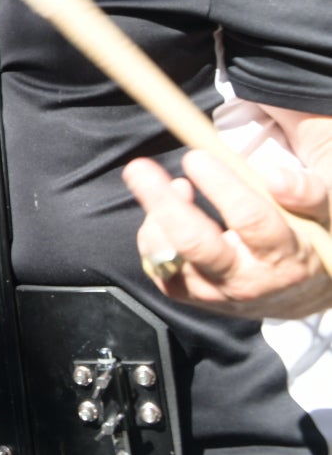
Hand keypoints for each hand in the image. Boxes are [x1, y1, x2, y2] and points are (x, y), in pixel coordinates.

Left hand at [124, 151, 331, 318]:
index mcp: (284, 258)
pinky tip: (167, 212)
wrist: (301, 292)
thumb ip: (307, 194)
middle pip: (193, 243)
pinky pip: (158, 267)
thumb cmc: (308, 239)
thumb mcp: (324, 215)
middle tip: (140, 168)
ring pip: (168, 258)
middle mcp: (246, 281)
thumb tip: (277, 178)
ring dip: (156, 216)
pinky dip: (153, 235)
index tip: (196, 157)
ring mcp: (215, 292)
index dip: (218, 186)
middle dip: (161, 202)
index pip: (248, 219)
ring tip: (176, 187)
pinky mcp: (192, 296)